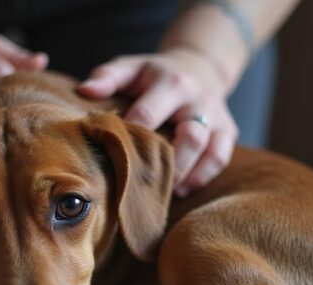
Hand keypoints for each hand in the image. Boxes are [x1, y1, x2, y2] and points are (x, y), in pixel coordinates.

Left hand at [78, 49, 238, 196]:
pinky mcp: (228, 132)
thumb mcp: (131, 67)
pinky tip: (179, 189)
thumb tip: (84, 91)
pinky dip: (200, 178)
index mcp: (171, 82)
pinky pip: (219, 160)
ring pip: (208, 152)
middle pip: (189, 137)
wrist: (199, 66)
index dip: (131, 138)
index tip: (112, 155)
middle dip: (165, 163)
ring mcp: (217, 117)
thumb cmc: (153, 74)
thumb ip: (107, 77)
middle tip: (138, 181)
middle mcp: (199, 99)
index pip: (149, 115)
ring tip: (160, 190)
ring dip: (184, 175)